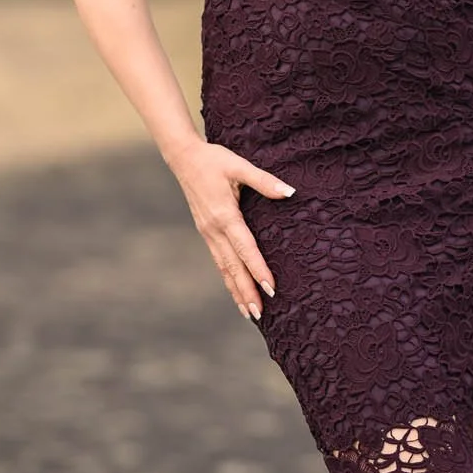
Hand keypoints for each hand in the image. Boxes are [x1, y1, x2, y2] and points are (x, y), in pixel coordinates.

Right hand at [169, 139, 293, 320]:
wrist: (183, 158)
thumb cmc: (214, 160)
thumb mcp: (239, 165)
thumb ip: (265, 181)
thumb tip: (290, 192)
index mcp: (224, 215)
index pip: (245, 248)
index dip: (258, 269)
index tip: (271, 288)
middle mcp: (214, 229)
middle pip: (233, 266)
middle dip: (247, 291)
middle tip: (261, 314)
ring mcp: (208, 233)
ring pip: (224, 268)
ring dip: (237, 291)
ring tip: (250, 313)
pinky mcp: (206, 233)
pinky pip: (219, 261)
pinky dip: (228, 279)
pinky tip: (236, 291)